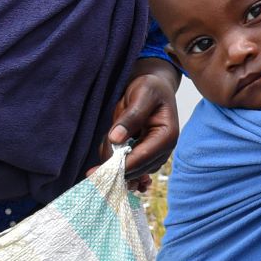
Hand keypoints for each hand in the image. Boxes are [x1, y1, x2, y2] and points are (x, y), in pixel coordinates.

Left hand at [103, 61, 180, 183]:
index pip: (142, 157)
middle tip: (94, 162)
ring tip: (107, 139)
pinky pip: (127, 166)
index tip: (96, 172)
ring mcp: (154, 155)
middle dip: (113, 165)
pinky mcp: (145, 156)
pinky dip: (114, 160)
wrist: (152, 88)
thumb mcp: (142, 95)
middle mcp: (164, 150)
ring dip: (112, 160)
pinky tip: (109, 148)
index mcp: (167, 136)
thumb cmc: (150, 88)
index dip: (120, 166)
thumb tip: (115, 139)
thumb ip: (131, 116)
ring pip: (129, 170)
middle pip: (136, 169)